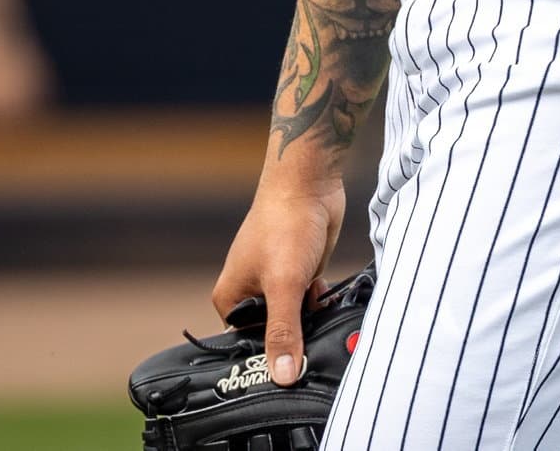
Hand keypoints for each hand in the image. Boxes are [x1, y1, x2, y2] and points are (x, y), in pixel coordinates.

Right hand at [213, 165, 346, 384]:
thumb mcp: (283, 284)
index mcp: (230, 298)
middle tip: (311, 352)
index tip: (289, 376)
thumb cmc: (285, 224)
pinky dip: (321, 305)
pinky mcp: (301, 273)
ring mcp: (277, 283)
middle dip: (293, 340)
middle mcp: (250, 292)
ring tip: (322, 322)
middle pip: (273, 334)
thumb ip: (283, 331)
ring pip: (296, 319)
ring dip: (311, 322)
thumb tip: (282, 376)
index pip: (245, 346)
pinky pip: (311, 303)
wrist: (311, 182)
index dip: (267, 359)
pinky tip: (329, 302)